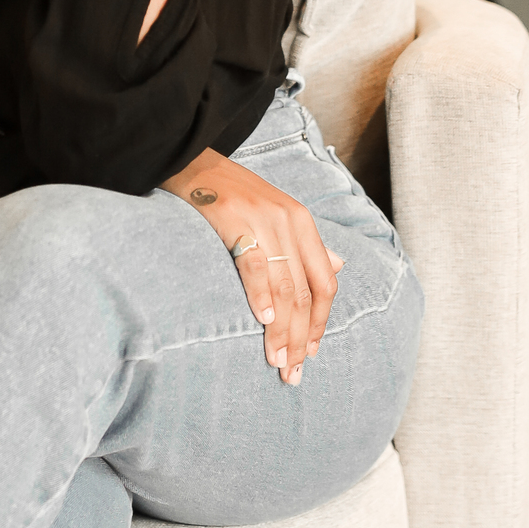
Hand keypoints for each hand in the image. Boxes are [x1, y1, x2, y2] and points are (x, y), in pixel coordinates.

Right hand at [162, 148, 343, 384]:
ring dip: (282, 330)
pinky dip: (260, 295)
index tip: (311, 352)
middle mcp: (289, 222)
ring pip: (284, 286)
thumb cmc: (229, 190)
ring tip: (277, 360)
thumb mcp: (275, 211)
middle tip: (292, 371)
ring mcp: (263, 221)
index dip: (320, 322)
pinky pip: (253, 265)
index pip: (324, 282)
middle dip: (301, 337)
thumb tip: (337, 268)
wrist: (191, 156)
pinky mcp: (235, 220)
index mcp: (302, 222)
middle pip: (305, 291)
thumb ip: (304, 242)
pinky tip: (263, 321)